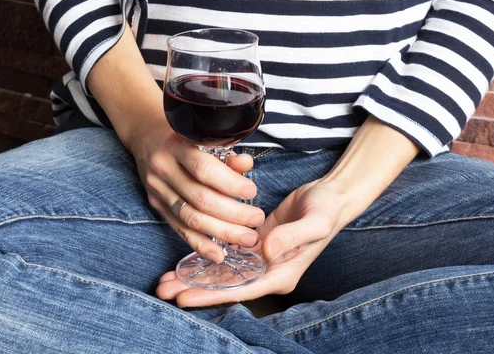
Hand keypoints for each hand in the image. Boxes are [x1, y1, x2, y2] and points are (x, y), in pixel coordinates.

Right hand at [128, 120, 264, 263]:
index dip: (230, 184)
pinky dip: (200, 244)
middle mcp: (164, 169)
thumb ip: (226, 153)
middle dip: (234, 214)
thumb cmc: (184, 138)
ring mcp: (158, 190)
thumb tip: (246, 165)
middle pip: (200, 199)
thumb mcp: (203, 137)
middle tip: (257, 220)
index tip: (251, 192)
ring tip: (247, 238)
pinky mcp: (157, 206)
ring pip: (191, 218)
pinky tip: (218, 255)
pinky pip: (179, 229)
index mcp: (177, 146)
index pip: (204, 170)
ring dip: (222, 232)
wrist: (148, 139)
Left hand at [156, 180, 348, 306]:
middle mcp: (268, 272)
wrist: (331, 197)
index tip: (184, 296)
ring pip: (222, 272)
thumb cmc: (326, 210)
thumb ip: (292, 237)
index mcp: (281, 274)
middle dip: (194, 288)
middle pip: (226, 286)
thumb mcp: (315, 222)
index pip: (242, 290)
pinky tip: (185, 260)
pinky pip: (227, 256)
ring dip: (195, 275)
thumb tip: (266, 250)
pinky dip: (206, 258)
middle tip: (163, 289)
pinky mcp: (255, 245)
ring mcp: (261, 259)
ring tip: (165, 279)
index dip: (211, 294)